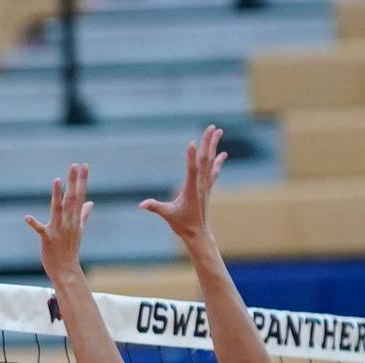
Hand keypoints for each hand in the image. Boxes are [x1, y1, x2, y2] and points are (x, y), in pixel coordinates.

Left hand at [25, 163, 93, 281]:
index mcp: (75, 219)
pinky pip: (40, 230)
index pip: (80, 195)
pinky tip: (26, 217)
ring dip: (57, 195)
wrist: (66, 269)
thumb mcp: (79, 230)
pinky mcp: (48, 239)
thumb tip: (91, 202)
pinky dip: (33, 224)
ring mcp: (58, 230)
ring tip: (57, 180)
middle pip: (72, 198)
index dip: (82, 180)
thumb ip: (83, 215)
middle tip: (74, 165)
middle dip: (73, 182)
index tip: (84, 165)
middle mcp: (69, 222)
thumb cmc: (70, 249)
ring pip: (58, 210)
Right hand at [140, 124, 225, 241]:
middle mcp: (201, 185)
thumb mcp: (167, 215)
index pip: (192, 170)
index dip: (192, 157)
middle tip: (211, 127)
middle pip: (205, 160)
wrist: (198, 233)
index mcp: (191, 190)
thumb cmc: (182, 224)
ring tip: (218, 131)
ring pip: (211, 162)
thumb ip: (155, 207)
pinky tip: (222, 153)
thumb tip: (141, 204)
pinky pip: (214, 171)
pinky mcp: (207, 188)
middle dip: (208, 143)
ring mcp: (205, 185)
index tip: (193, 142)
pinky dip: (218, 161)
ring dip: (214, 146)